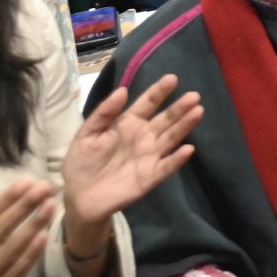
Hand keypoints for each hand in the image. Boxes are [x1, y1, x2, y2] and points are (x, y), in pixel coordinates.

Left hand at [60, 74, 201, 229]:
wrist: (79, 197)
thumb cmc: (82, 162)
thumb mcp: (86, 134)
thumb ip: (104, 113)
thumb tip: (123, 90)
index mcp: (128, 123)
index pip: (147, 104)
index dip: (159, 92)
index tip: (172, 79)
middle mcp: (144, 136)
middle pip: (165, 119)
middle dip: (179, 107)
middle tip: (194, 96)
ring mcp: (149, 156)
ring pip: (171, 138)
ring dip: (185, 125)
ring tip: (197, 112)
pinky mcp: (151, 176)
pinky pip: (167, 166)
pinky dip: (177, 158)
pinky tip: (188, 149)